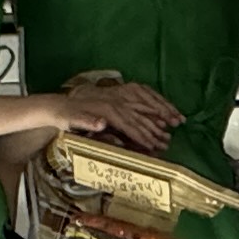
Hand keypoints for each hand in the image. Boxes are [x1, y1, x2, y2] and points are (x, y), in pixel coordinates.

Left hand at [55, 75, 179, 149]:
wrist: (60, 104)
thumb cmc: (66, 116)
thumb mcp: (71, 120)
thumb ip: (87, 121)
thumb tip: (102, 123)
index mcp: (107, 108)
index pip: (131, 124)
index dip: (144, 136)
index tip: (156, 146)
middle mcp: (116, 99)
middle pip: (142, 114)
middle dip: (157, 128)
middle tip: (170, 140)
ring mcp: (119, 94)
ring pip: (147, 101)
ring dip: (163, 111)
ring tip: (178, 121)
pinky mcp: (119, 92)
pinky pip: (144, 94)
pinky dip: (157, 100)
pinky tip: (166, 107)